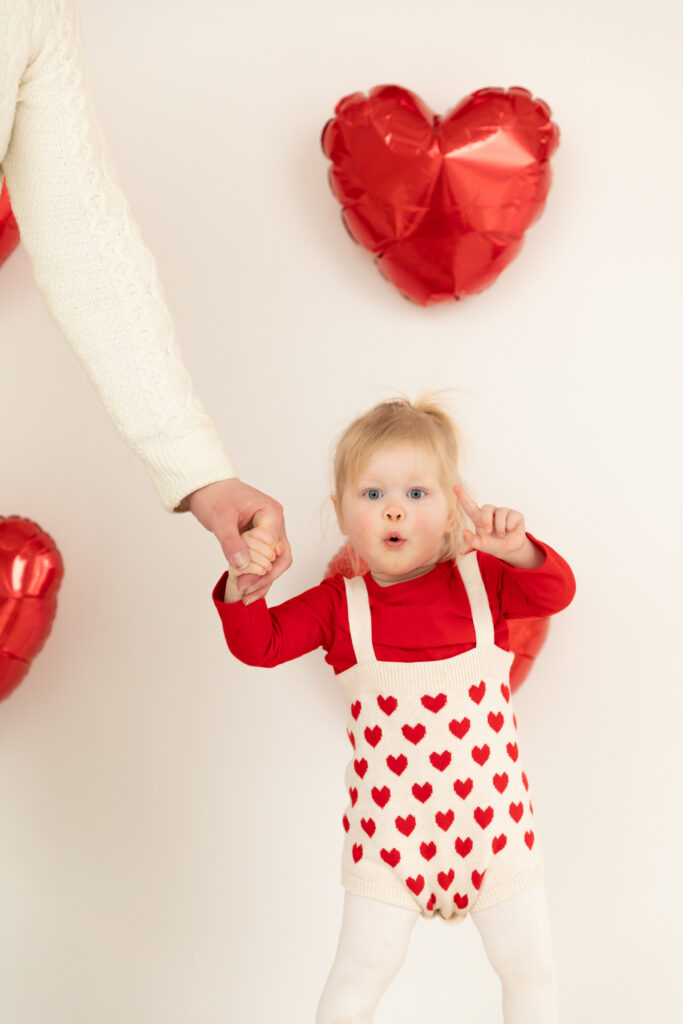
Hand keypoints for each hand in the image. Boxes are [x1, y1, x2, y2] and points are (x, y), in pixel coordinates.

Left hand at [188, 478, 291, 598]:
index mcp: (271, 513)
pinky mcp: (260, 540)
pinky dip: (257, 575)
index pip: (274, 548)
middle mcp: (275, 523)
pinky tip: (246, 590)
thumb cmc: (214, 496)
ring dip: (262, 581)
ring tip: (246, 598)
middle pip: (281, 558)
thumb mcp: (220, 518)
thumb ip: (231, 541)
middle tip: (246, 594)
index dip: (261, 569)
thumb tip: (242, 565)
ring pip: (274, 563)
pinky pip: (264, 561)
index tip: (243, 583)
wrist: (207, 487)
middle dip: (265, 578)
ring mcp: (270, 532)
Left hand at [453, 485, 540, 566]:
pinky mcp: (515, 514)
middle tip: (488, 532)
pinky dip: (509, 527)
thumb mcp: (480, 545)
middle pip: (486, 507)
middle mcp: (491, 512)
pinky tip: (510, 530)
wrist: (509, 549)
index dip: (462, 496)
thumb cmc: (492, 544)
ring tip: (501, 535)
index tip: (455, 486)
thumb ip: (471, 540)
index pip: (469, 505)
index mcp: (479, 518)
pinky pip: (511, 517)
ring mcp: (504, 511)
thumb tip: (464, 531)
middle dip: (486, 520)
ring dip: (500, 529)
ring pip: (500, 514)